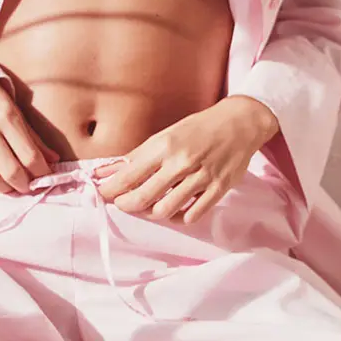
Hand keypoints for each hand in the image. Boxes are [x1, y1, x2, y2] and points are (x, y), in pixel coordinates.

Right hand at [0, 81, 58, 192]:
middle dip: (24, 186)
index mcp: (6, 115)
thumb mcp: (16, 111)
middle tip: (28, 188)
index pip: (30, 155)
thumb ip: (34, 137)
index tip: (45, 179)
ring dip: (4, 189)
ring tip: (11, 188)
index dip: (41, 173)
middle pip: (10, 171)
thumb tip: (53, 160)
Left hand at [93, 96, 279, 224]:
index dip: (109, 190)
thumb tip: (104, 172)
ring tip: (148, 207)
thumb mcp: (164, 135)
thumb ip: (136, 157)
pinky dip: (179, 218)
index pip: (128, 176)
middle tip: (122, 203)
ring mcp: (201, 177)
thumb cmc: (198, 128)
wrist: (239, 122)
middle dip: (125, 205)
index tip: (101, 193)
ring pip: (165, 211)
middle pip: (142, 198)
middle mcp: (181, 162)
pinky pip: (192, 215)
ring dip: (150, 213)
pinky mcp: (218, 189)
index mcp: (164, 146)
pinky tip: (174, 210)